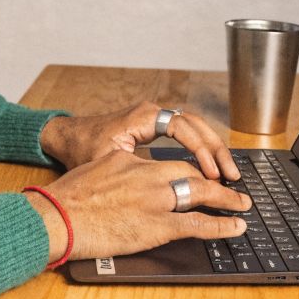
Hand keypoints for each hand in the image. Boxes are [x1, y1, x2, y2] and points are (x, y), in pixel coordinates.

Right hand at [24, 149, 252, 261]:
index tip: (202, 175)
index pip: (171, 162)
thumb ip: (116, 172)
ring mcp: (154, 198)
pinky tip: (235, 227)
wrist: (55, 217)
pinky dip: (221, 225)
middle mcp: (147, 174)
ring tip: (242, 204)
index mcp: (131, 160)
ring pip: (200, 192)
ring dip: (225, 199)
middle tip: (232, 187)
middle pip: (191, 173)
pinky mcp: (156, 225)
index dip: (192, 169)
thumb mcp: (94, 172)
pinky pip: (197, 223)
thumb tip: (124, 181)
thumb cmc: (67, 200)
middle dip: (215, 181)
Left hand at [40, 101, 241, 180]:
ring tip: (228, 175)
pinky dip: (200, 150)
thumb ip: (134, 168)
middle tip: (232, 176)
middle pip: (197, 125)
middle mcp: (153, 112)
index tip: (210, 173)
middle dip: (216, 150)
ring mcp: (155, 118)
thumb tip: (162, 185)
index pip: (184, 127)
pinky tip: (210, 169)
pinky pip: (186, 135)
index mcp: (144, 116)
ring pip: (195, 128)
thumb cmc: (82, 148)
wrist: (66, 137)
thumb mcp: (107, 160)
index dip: (200, 150)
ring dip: (212, 150)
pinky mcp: (154, 128)